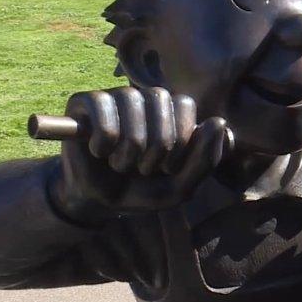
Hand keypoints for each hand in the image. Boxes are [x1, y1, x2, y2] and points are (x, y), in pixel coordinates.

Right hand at [50, 87, 230, 224]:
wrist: (98, 204)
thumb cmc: (141, 190)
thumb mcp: (180, 186)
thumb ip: (206, 160)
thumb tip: (218, 122)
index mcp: (172, 111)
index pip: (185, 104)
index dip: (180, 140)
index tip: (169, 167)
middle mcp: (145, 98)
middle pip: (160, 100)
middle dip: (155, 148)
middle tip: (142, 169)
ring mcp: (115, 97)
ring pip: (131, 103)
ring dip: (128, 149)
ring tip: (121, 164)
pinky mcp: (83, 102)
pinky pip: (101, 107)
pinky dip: (104, 140)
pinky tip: (100, 152)